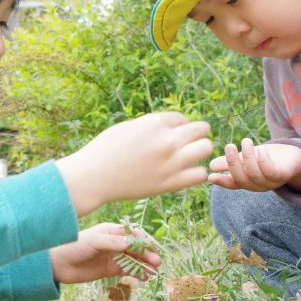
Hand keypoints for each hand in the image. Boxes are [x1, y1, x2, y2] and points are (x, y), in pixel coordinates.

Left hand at [49, 223, 161, 283]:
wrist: (58, 264)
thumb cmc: (74, 246)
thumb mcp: (94, 241)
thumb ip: (112, 243)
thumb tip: (130, 244)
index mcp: (111, 231)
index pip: (132, 234)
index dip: (144, 240)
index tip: (153, 248)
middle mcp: (115, 242)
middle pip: (136, 248)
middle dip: (147, 254)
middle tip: (157, 262)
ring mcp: (113, 256)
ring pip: (134, 260)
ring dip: (144, 265)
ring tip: (153, 272)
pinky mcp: (110, 269)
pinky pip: (127, 270)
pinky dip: (137, 273)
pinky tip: (145, 278)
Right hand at [56, 112, 211, 215]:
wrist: (94, 177)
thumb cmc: (105, 150)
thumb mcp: (128, 127)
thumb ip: (151, 125)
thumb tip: (171, 126)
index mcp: (155, 123)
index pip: (182, 118)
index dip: (177, 126)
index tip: (168, 135)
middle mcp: (167, 140)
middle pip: (201, 130)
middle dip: (195, 134)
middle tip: (186, 143)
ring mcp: (171, 162)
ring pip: (206, 149)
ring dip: (199, 151)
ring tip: (188, 157)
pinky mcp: (171, 183)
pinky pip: (199, 174)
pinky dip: (195, 173)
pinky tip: (183, 173)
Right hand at [208, 138, 300, 192]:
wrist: (293, 159)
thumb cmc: (266, 158)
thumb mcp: (246, 158)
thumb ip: (231, 161)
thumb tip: (211, 166)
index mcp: (247, 182)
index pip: (232, 184)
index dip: (221, 181)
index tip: (210, 176)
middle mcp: (257, 185)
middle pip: (241, 178)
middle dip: (233, 163)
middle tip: (228, 146)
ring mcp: (270, 183)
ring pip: (254, 174)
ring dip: (248, 157)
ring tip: (245, 141)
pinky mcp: (282, 175)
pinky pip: (270, 171)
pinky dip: (263, 160)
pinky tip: (260, 149)